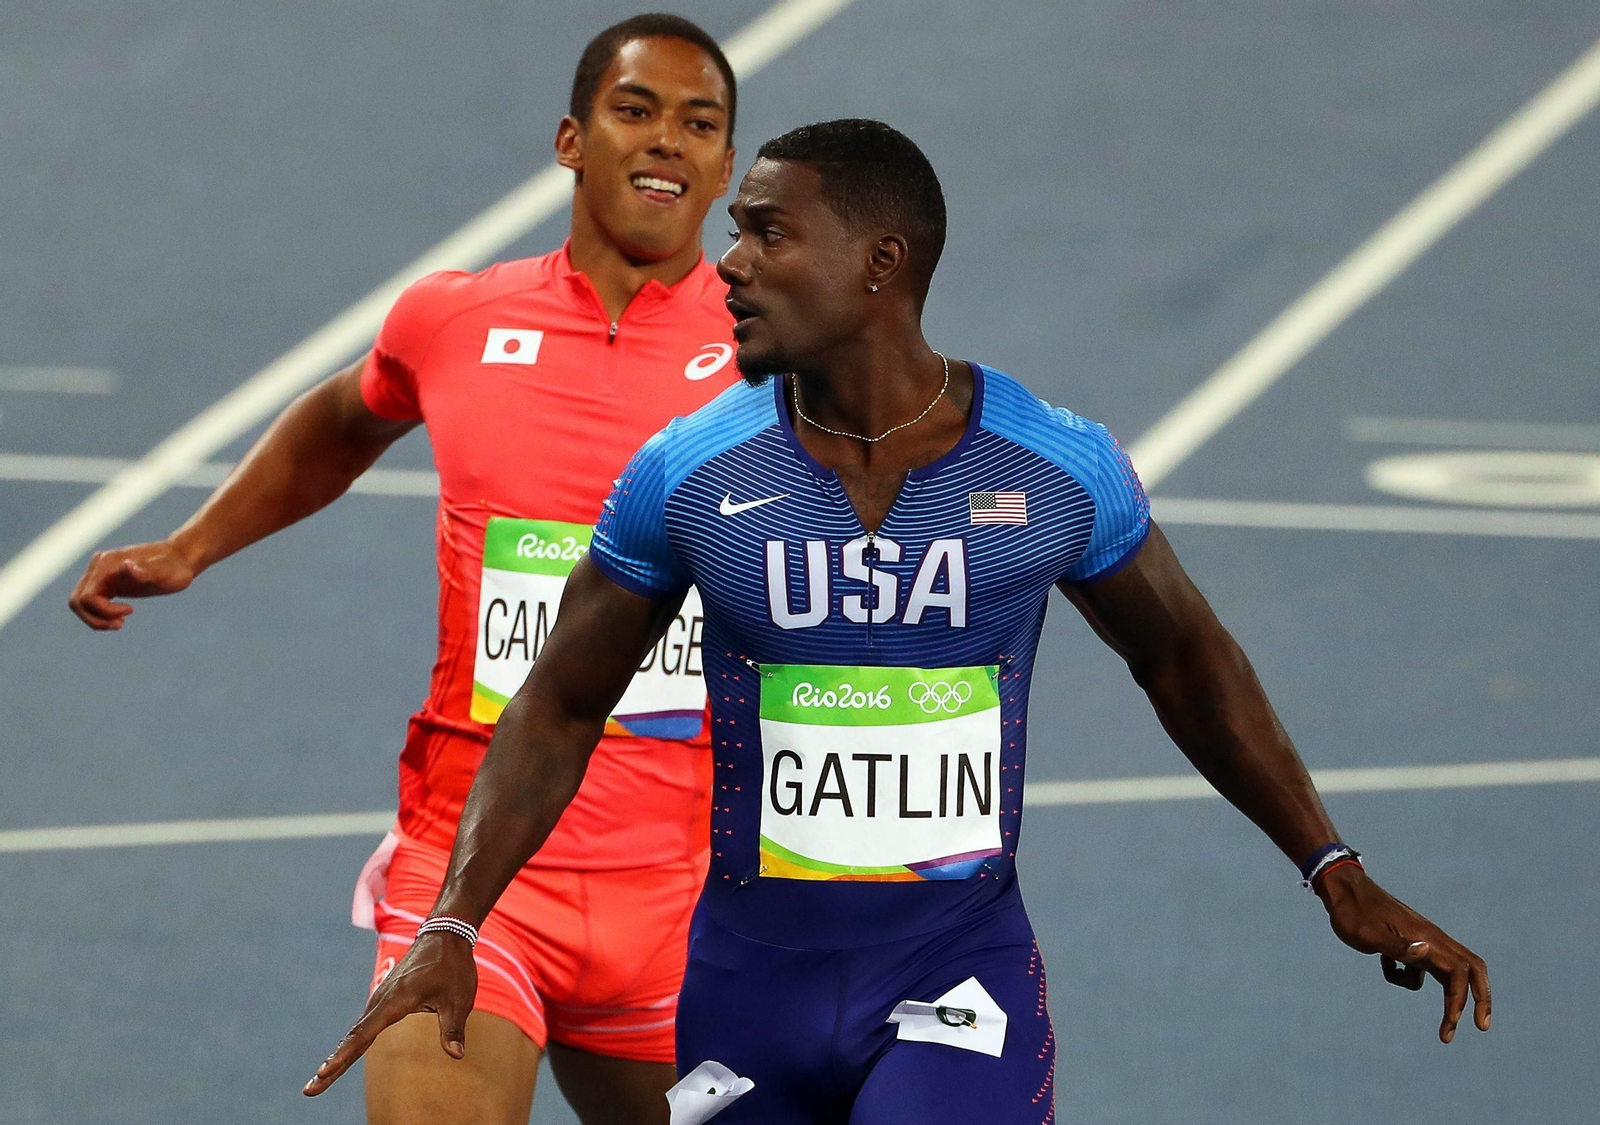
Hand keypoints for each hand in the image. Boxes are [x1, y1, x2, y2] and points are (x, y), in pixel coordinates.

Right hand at [68, 539, 201, 628]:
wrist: (179, 559)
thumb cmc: (175, 568)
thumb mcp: (166, 574)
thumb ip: (147, 571)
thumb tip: (128, 566)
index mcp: (107, 564)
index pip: (87, 597)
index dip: (104, 611)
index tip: (130, 611)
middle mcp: (98, 566)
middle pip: (77, 601)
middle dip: (95, 618)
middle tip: (121, 624)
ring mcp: (100, 574)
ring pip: (80, 602)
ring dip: (96, 618)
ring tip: (120, 623)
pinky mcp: (106, 581)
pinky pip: (90, 601)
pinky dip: (100, 614)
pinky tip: (121, 617)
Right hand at [302, 932, 476, 1095]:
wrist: (444, 935)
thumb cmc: (452, 966)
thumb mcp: (458, 998)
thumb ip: (453, 1028)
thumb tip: (457, 1055)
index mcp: (395, 1001)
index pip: (364, 1035)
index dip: (344, 1056)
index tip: (323, 1072)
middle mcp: (381, 1001)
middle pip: (353, 1039)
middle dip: (332, 1066)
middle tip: (309, 1090)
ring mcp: (381, 1000)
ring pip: (356, 1033)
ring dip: (338, 1057)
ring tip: (319, 1080)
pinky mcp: (385, 1000)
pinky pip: (364, 1026)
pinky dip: (351, 1045)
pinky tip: (341, 1060)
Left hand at [1316, 864, 1490, 1041]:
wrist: (1342, 889)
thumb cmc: (1352, 913)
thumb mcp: (1367, 935)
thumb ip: (1396, 946)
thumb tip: (1427, 952)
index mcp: (1426, 937)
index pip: (1458, 972)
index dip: (1460, 1000)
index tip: (1453, 1026)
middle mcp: (1432, 938)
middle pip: (1471, 970)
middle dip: (1480, 998)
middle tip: (1481, 1027)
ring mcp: (1423, 940)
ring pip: (1450, 971)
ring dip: (1449, 998)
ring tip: (1444, 1028)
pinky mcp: (1411, 941)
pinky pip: (1422, 967)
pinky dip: (1408, 976)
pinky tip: (1385, 964)